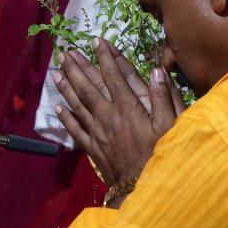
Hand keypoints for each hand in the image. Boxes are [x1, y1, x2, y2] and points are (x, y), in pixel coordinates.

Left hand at [53, 38, 182, 200]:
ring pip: (78, 105)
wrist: (141, 187)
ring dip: (67, 88)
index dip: (105, 57)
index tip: (96, 41)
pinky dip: (66, 118)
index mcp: (128, 107)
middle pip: (88, 87)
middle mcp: (108, 116)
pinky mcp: (93, 147)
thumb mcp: (171, 125)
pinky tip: (58, 108)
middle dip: (77, 68)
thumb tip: (157, 70)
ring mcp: (98, 132)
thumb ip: (164, 97)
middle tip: (65, 53)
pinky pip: (76, 130)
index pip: (114, 75)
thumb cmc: (161, 154)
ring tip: (56, 73)